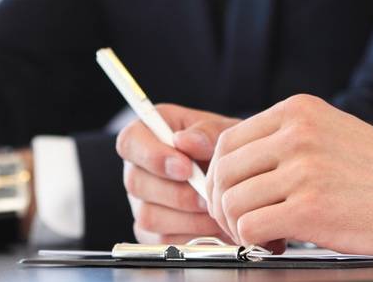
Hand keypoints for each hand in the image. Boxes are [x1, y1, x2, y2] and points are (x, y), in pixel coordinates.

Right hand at [116, 103, 238, 242]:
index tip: (185, 167)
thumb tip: (186, 140)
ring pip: (148, 216)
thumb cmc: (227, 150)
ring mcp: (142, 203)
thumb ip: (206, 131)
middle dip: (177, 193)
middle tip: (207, 195)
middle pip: (136, 183)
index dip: (152, 156)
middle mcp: (139, 169)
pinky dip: (191, 236)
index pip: (130, 142)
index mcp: (149, 134)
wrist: (242, 181)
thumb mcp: (224, 132)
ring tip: (215, 211)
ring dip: (187, 217)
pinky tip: (211, 226)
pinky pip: (162, 241)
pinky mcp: (152, 234)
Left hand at [205, 94, 372, 254]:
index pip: (227, 141)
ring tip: (269, 235)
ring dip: (240, 227)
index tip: (236, 198)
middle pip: (222, 172)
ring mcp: (301, 169)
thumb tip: (239, 169)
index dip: (222, 177)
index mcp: (298, 110)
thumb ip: (288, 141)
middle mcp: (295, 133)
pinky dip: (256, 243)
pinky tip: (280, 244)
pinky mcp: (309, 208)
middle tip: (245, 224)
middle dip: (224, 205)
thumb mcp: (332, 132)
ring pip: (231, 202)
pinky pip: (249, 228)